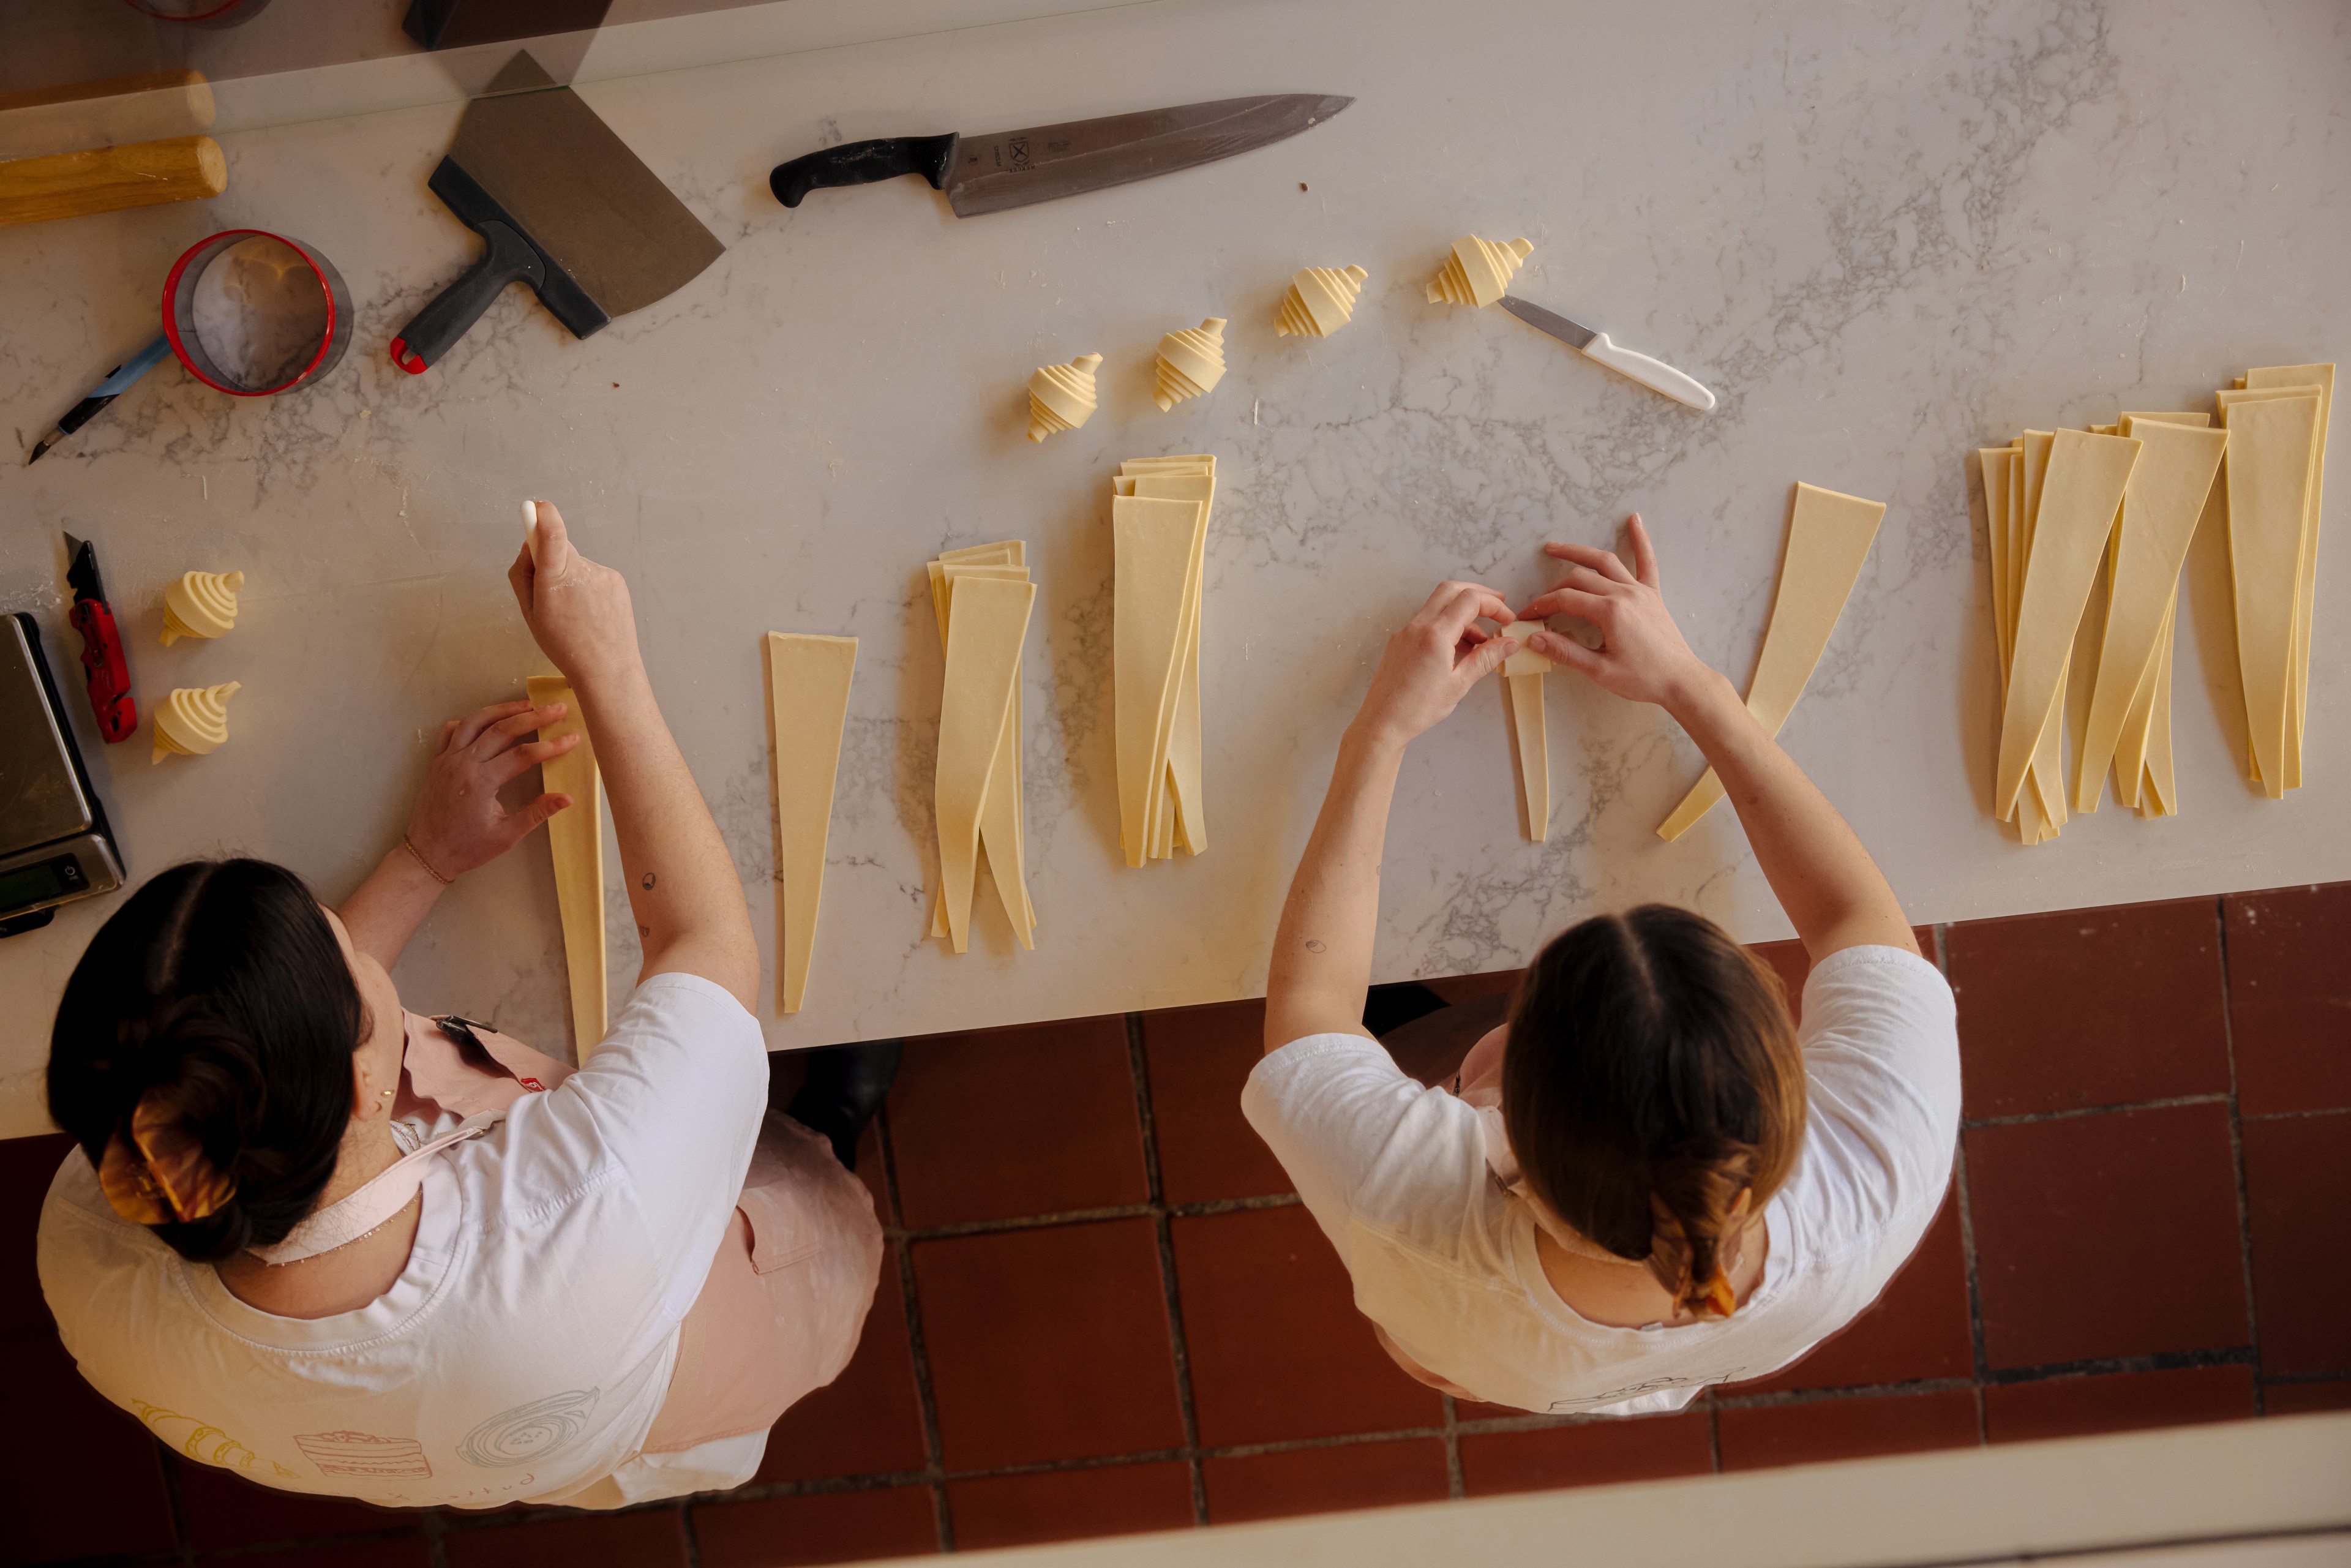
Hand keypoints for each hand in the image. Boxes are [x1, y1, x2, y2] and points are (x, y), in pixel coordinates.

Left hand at [404, 700, 575, 877]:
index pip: (523, 755)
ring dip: (502, 709)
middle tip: (557, 709)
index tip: (572, 739)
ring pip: (475, 721)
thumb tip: (566, 798)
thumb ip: (536, 813)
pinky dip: (470, 721)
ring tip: (526, 704)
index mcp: (481, 782)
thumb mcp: (506, 835)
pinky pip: (452, 731)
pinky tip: (486, 720)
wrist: (426, 853)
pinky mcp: (437, 761)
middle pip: (502, 729)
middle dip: (533, 716)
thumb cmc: (467, 848)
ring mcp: (447, 759)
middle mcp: (463, 764)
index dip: (551, 746)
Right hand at [509, 502, 642, 687]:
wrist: (607, 668)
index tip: (534, 507)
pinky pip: (593, 575)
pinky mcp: (617, 580)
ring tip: (574, 613)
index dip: (542, 515)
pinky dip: (587, 589)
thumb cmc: (564, 645)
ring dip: (570, 580)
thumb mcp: (528, 612)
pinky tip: (590, 613)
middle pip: (559, 549)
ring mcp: (603, 574)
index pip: (552, 532)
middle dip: (549, 562)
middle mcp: (582, 570)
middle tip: (548, 594)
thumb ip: (522, 573)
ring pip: (576, 565)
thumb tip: (529, 546)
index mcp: (556, 578)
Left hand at [1350, 580, 1517, 749]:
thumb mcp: (1459, 684)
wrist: (1382, 723)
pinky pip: (1427, 622)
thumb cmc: (1417, 709)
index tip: (1507, 619)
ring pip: (1438, 606)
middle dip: (1478, 594)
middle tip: (1498, 608)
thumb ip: (1486, 658)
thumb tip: (1509, 643)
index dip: (1494, 605)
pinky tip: (1460, 648)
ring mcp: (1406, 632)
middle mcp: (1418, 627)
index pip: (1469, 600)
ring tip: (1482, 640)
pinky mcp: (1400, 641)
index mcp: (1435, 635)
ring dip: (1463, 613)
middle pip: (1451, 590)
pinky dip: (1447, 625)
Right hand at [1517, 515, 1712, 709]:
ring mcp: (1640, 591)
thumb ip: (1566, 651)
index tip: (1528, 616)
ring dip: (1579, 551)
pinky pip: (1647, 561)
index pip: (1566, 599)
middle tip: (1539, 601)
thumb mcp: (1600, 670)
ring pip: (1605, 561)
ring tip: (1555, 548)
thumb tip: (1534, 639)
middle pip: (1580, 578)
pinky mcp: (1653, 594)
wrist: (1681, 680)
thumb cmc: (1643, 679)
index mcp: (1611, 612)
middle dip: (1554, 587)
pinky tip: (1635, 519)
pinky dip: (1641, 539)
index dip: (1542, 606)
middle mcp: (1625, 594)